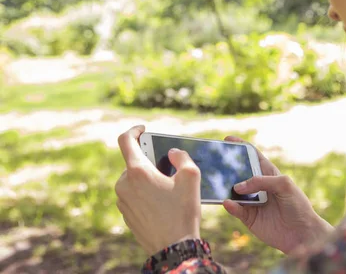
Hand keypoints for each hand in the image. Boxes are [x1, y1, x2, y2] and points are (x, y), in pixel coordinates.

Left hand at [115, 125, 201, 255]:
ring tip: (169, 189)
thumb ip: (182, 157)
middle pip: (134, 162)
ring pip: (134, 180)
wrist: (173, 248)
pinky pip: (134, 195)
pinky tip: (163, 203)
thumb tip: (172, 152)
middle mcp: (124, 184)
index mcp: (137, 171)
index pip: (125, 140)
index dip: (134, 130)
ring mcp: (122, 200)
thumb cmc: (182, 212)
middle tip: (169, 168)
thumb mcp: (191, 177)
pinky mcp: (125, 214)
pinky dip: (146, 193)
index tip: (143, 130)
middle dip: (150, 162)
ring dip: (149, 178)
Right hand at [222, 136, 332, 253]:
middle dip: (227, 168)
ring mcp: (252, 202)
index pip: (252, 156)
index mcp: (268, 174)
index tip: (227, 140)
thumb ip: (261, 181)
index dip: (241, 147)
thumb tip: (238, 186)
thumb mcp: (284, 185)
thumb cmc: (298, 205)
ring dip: (225, 188)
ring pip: (233, 192)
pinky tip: (228, 202)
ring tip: (216, 183)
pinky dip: (231, 205)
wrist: (302, 234)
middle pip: (239, 174)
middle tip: (214, 162)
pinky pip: (236, 209)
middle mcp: (258, 187)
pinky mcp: (249, 218)